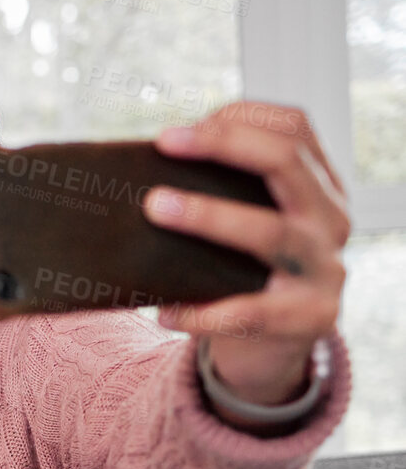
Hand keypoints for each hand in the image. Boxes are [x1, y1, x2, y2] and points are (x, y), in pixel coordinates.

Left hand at [145, 104, 346, 419]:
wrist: (273, 351)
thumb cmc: (243, 277)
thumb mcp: (244, 229)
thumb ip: (218, 199)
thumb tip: (138, 173)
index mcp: (318, 188)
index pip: (295, 129)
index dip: (243, 117)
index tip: (184, 126)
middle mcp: (329, 221)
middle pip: (287, 165)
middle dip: (225, 145)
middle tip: (166, 143)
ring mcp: (325, 270)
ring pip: (272, 234)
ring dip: (210, 216)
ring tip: (156, 207)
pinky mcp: (309, 319)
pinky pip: (252, 313)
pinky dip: (203, 313)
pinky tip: (164, 312)